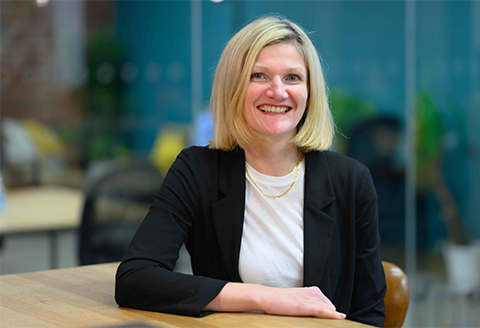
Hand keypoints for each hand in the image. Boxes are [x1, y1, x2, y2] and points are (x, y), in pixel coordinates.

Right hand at [204, 283, 345, 318]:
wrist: (267, 297)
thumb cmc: (280, 301)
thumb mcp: (298, 300)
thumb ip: (309, 304)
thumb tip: (317, 313)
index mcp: (313, 291)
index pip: (329, 305)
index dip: (329, 313)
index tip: (328, 319)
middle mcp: (314, 293)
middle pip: (331, 309)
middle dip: (329, 316)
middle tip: (318, 321)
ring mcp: (311, 299)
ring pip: (329, 311)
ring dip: (329, 318)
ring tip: (315, 318)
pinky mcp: (307, 306)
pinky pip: (325, 312)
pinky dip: (333, 316)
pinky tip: (340, 318)